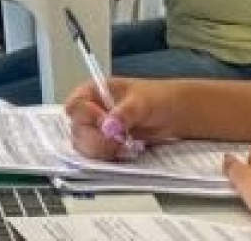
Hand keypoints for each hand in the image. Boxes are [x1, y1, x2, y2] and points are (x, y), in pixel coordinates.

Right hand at [64, 77, 180, 160]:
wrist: (175, 114)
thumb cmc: (158, 99)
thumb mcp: (142, 102)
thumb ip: (124, 113)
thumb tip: (108, 126)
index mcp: (94, 92)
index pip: (75, 106)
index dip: (86, 116)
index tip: (105, 123)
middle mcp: (91, 111)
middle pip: (76, 129)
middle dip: (95, 138)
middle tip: (118, 139)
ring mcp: (97, 129)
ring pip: (84, 145)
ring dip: (102, 150)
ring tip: (123, 144)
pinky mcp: (106, 145)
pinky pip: (97, 155)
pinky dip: (109, 157)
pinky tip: (124, 151)